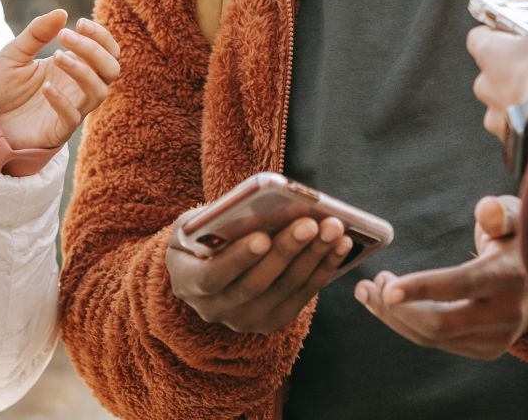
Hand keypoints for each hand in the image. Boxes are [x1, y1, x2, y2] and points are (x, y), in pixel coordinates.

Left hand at [0, 12, 120, 149]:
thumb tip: (62, 12)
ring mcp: (71, 109)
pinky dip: (63, 101)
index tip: (79, 22)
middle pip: (111, 69)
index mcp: (74, 65)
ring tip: (56, 56)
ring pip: (99, 92)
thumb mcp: (15, 52)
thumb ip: (37, 32)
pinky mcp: (58, 130)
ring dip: (83, 71)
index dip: (100, 36)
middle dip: (94, 50)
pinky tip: (45, 88)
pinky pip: (73, 117)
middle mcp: (78, 87)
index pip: (107, 50)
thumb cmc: (3, 84)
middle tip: (65, 36)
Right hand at [166, 213, 353, 333]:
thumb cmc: (200, 234)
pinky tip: (340, 245)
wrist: (205, 265)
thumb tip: (255, 207)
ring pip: (284, 290)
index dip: (238, 259)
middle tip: (311, 223)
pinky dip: (323, 269)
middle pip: (255, 285)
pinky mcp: (271, 320)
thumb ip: (213, 219)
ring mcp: (244, 320)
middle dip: (286, 251)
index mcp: (186, 282)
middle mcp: (213, 309)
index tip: (263, 236)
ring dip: (313, 258)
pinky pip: (302, 295)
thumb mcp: (194, 222)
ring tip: (333, 229)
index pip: (213, 276)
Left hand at [356, 195, 527, 358]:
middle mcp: (505, 315)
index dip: (422, 288)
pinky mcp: (487, 350)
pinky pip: (438, 343)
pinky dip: (407, 325)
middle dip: (395, 308)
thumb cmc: (519, 238)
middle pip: (440, 324)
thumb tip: (485, 210)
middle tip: (368, 283)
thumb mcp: (517, 217)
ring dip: (394, 317)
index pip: (461, 285)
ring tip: (369, 290)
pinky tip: (388, 305)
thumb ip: (500, 212)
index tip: (387, 287)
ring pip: (433, 338)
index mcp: (509, 277)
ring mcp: (497, 339)